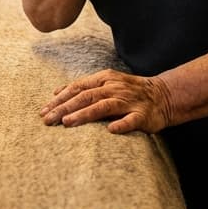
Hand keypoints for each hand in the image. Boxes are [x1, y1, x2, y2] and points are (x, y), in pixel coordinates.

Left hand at [40, 69, 174, 133]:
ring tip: (67, 123)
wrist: (163, 96)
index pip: (77, 88)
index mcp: (105, 79)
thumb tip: (56, 92)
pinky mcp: (143, 115)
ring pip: (103, 106)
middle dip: (64, 108)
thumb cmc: (129, 92)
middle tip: (47, 119)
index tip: (43, 111)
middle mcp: (115, 88)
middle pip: (86, 97)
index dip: (59, 99)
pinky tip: (110, 130)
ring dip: (84, 114)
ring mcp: (129, 101)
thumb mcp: (106, 83)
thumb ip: (84, 87)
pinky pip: (131, 120)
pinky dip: (121, 124)